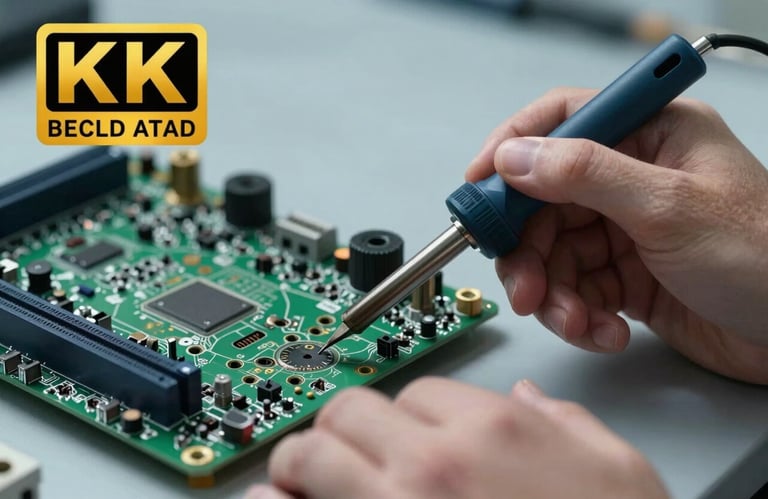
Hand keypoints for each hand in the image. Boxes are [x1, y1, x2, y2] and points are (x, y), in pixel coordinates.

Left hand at [248, 378, 667, 498]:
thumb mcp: (619, 470)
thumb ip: (569, 425)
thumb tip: (532, 402)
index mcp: (494, 431)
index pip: (419, 392)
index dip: (409, 415)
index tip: (402, 437)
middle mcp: (436, 463)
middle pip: (351, 411)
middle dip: (341, 428)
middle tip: (338, 452)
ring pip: (310, 452)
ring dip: (298, 462)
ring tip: (295, 480)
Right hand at [466, 87, 767, 383]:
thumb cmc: (766, 256)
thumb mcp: (668, 207)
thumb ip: (585, 176)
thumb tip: (515, 156)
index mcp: (651, 136)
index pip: (563, 121)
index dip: (513, 148)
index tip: (479, 184)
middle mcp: (633, 178)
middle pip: (545, 201)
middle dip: (530, 251)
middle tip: (524, 287)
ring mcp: (626, 229)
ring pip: (554, 253)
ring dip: (554, 294)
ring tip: (573, 322)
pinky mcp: (626, 276)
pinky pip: (576, 289)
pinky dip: (579, 316)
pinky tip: (605, 331)